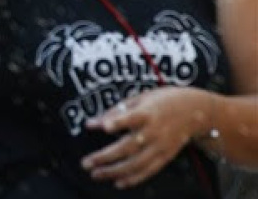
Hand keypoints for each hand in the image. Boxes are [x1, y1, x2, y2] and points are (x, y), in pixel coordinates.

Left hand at [82, 87, 204, 188]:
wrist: (197, 111)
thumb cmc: (164, 100)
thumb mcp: (141, 98)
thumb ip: (116, 111)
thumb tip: (92, 123)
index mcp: (148, 113)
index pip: (132, 118)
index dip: (118, 122)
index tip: (105, 127)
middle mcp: (154, 132)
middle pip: (128, 146)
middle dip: (105, 157)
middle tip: (86, 163)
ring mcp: (161, 147)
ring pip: (136, 163)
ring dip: (114, 171)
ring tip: (95, 174)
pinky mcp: (166, 156)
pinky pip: (149, 171)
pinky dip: (133, 179)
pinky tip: (117, 182)